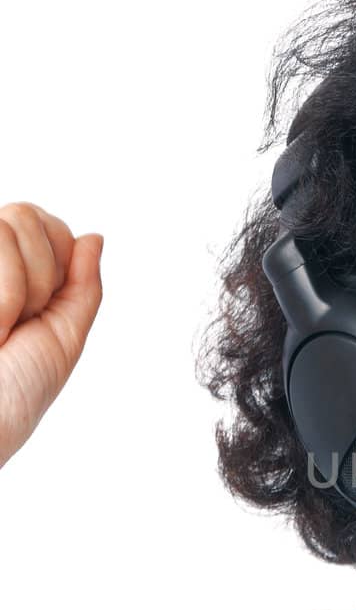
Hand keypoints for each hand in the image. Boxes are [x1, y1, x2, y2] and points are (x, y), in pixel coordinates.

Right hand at [0, 204, 103, 469]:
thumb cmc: (14, 394)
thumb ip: (82, 286)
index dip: (58, 264)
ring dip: (18, 291)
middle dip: (40, 277)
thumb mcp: (63, 338)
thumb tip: (93, 237)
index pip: (49, 226)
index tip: (42, 312)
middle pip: (26, 215)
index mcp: (12, 276)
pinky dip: (4, 297)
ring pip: (9, 224)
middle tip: (17, 325)